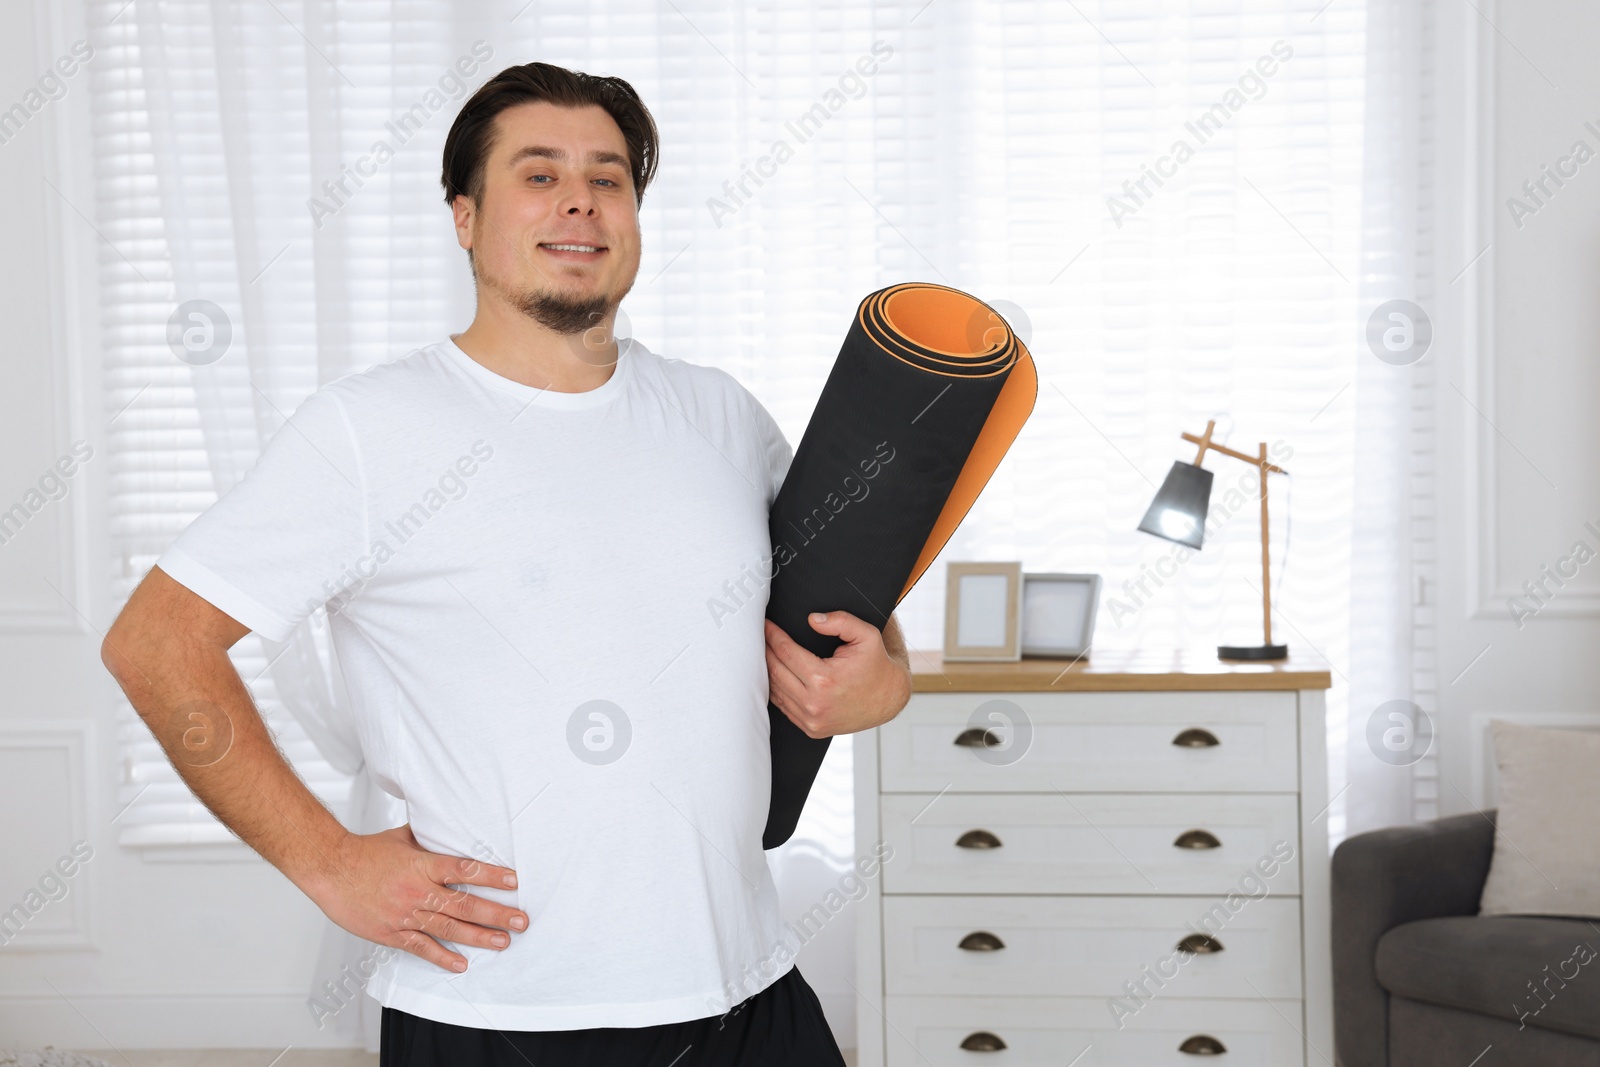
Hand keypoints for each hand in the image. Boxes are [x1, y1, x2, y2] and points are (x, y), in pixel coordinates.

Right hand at [305, 823, 526, 973]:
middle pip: (464, 903)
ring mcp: (406, 914)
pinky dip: (442, 957)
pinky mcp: (391, 933)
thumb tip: (449, 826)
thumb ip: (429, 838)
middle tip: (521, 920)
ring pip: (449, 927)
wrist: (331, 869)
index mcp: (423, 864)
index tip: (514, 881)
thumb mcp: (403, 837)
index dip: (491, 876)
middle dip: (496, 913)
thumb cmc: (366, 852)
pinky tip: (461, 964)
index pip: (465, 869)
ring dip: (479, 936)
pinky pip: (421, 947)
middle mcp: (418, 890)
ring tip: (503, 941)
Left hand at [764, 611, 912, 738]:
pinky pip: (784, 706)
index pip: (786, 652)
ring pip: (775, 690)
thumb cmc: (876, 665)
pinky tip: (774, 673)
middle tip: (759, 635)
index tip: (765, 624)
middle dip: (765, 650)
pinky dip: (776, 689)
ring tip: (763, 652)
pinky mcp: (811, 729)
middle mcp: (814, 704)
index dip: (773, 635)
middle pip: (775, 671)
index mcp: (824, 680)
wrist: (888, 699)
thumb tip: (812, 619)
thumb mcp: (867, 635)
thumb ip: (841, 621)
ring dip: (767, 670)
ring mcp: (811, 720)